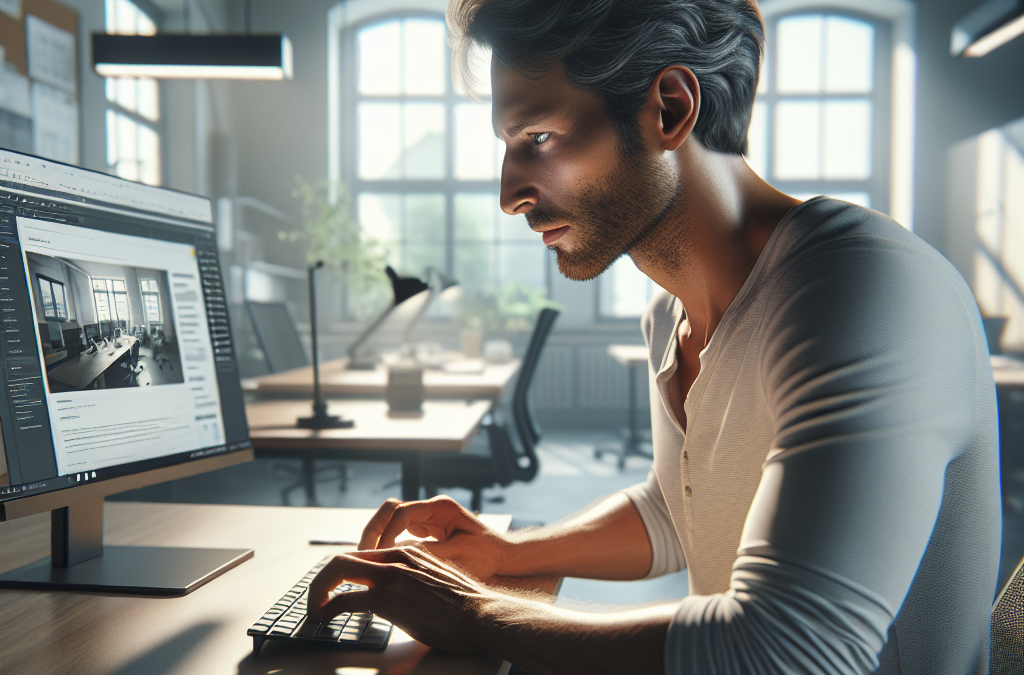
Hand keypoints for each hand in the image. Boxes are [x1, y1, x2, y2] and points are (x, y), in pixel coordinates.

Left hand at [307, 546, 492, 652]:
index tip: (337, 587)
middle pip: (344, 557)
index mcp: (409, 553)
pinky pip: (344, 600)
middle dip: (323, 579)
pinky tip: (323, 619)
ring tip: (315, 610)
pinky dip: (327, 609)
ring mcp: (389, 576)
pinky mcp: (385, 598)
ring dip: (319, 591)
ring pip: (338, 571)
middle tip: (317, 597)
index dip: (345, 571)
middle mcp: (396, 558)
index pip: (364, 554)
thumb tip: (406, 596)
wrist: (481, 614)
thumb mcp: (439, 580)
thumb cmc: (466, 606)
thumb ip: (418, 580)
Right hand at [359, 496, 510, 583]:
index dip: (386, 534)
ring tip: (366, 561)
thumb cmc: (487, 554)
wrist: (503, 556)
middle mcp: (430, 509)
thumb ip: (427, 554)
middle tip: (361, 555)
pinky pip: (397, 533)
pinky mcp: (425, 531)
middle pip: (389, 510)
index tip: (378, 556)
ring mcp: (427, 518)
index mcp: (440, 508)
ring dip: (376, 538)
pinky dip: (386, 546)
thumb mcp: (458, 555)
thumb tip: (396, 558)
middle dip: (373, 531)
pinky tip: (381, 564)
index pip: (402, 513)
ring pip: (390, 520)